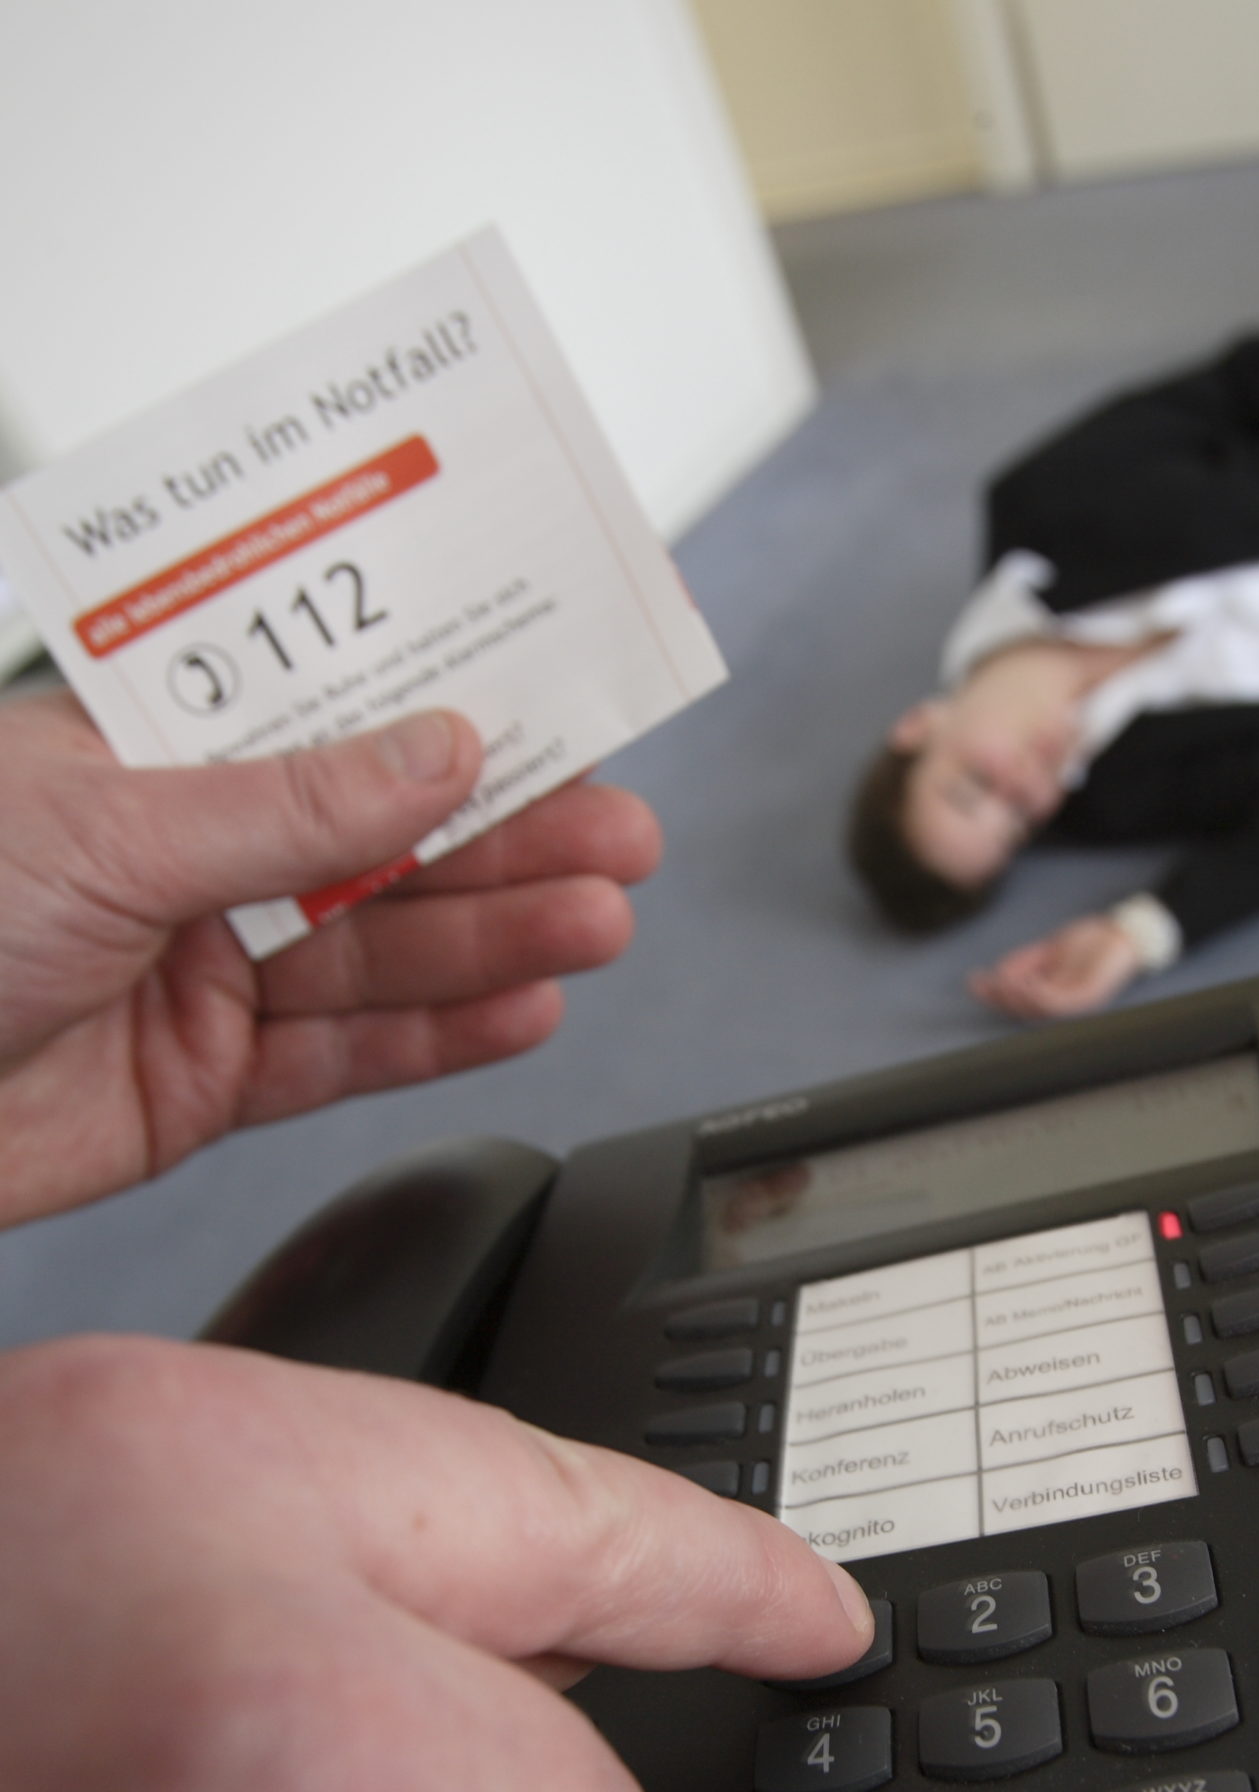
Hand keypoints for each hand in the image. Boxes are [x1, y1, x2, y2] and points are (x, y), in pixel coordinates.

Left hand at [0, 691, 660, 1227]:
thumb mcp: (109, 828)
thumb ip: (292, 806)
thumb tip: (436, 751)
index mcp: (142, 751)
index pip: (327, 713)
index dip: (446, 709)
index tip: (558, 706)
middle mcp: (177, 855)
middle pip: (378, 839)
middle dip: (504, 836)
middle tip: (617, 832)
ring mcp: (197, 971)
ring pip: (378, 949)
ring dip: (494, 935)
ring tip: (598, 919)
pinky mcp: (203, 1085)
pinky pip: (344, 1056)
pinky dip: (436, 1036)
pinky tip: (521, 1006)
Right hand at [969, 913, 1147, 1019]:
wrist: (1122, 931)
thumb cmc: (1090, 941)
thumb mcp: (1048, 950)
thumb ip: (1024, 962)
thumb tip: (998, 976)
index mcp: (1050, 996)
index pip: (1016, 1002)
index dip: (993, 994)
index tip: (974, 980)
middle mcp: (1062, 1005)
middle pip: (1023, 1011)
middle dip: (1000, 998)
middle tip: (983, 983)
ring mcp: (1076, 1004)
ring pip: (1038, 1011)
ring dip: (1016, 999)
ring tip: (1001, 984)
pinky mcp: (1089, 997)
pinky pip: (1059, 1003)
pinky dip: (1039, 996)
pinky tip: (1025, 984)